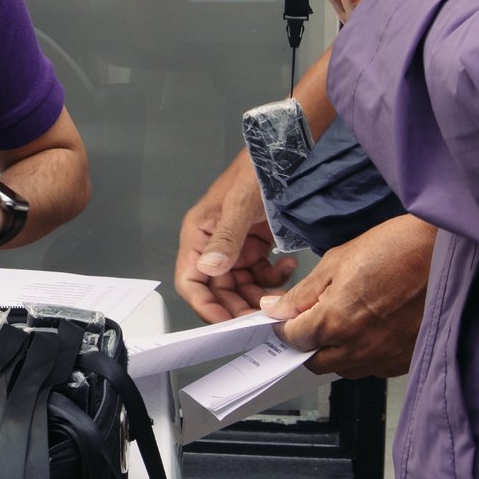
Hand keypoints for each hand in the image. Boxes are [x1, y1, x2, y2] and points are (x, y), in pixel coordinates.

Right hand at [175, 153, 295, 321]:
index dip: (204, 305)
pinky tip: (288, 267)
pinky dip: (274, 277)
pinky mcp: (255, 246)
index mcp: (198, 235)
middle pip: (217, 289)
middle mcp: (212, 244)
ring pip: (240, 286)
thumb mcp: (240, 205)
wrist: (283, 156)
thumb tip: (209, 268)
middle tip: (260, 319)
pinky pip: (260, 274)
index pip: (190, 280)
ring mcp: (235, 247)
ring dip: (258, 296)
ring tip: (280, 298)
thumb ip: (225, 238)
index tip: (226, 323)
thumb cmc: (254, 172)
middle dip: (237, 306)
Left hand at [260, 215, 435, 378]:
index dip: (285, 327)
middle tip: (310, 321)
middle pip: (316, 362)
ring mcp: (384, 358)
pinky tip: (367, 330)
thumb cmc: (395, 249)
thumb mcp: (336, 262)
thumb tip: (274, 308)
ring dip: (335, 351)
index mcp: (336, 321)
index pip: (295, 339)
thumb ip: (302, 292)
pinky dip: (362, 354)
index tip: (285, 318)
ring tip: (342, 322)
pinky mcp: (405, 361)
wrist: (444, 254)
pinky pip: (373, 368)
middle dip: (307, 344)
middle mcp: (359, 347)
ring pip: (345, 368)